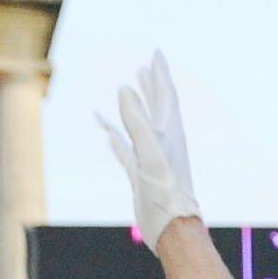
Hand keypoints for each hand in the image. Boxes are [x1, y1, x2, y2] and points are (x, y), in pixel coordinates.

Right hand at [102, 51, 198, 241]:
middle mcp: (163, 141)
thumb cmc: (166, 189)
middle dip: (151, 84)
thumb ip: (137, 119)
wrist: (170, 226)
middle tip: (145, 66)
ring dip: (135, 106)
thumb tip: (124, 88)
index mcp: (171, 131)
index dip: (160, 72)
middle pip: (157, 105)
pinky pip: (124, 149)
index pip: (166, 93)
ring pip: (141, 125)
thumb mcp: (150, 149)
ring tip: (128, 89)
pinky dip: (115, 137)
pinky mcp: (139, 174)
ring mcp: (151, 157)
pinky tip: (107, 131)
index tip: (156, 52)